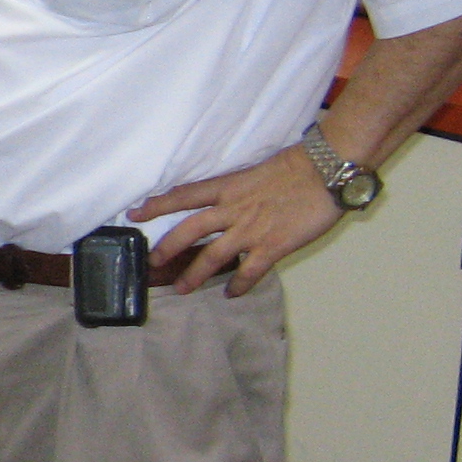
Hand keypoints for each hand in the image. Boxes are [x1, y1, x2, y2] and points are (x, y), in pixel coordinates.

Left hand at [129, 148, 339, 296]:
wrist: (326, 171)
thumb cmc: (295, 167)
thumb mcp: (254, 172)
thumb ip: (236, 188)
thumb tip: (224, 201)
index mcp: (227, 187)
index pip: (184, 196)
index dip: (157, 205)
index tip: (135, 213)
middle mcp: (233, 209)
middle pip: (189, 229)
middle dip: (167, 247)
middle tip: (151, 261)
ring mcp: (251, 230)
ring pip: (213, 255)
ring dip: (194, 274)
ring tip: (181, 289)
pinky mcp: (272, 246)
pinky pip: (249, 271)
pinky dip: (238, 285)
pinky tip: (231, 294)